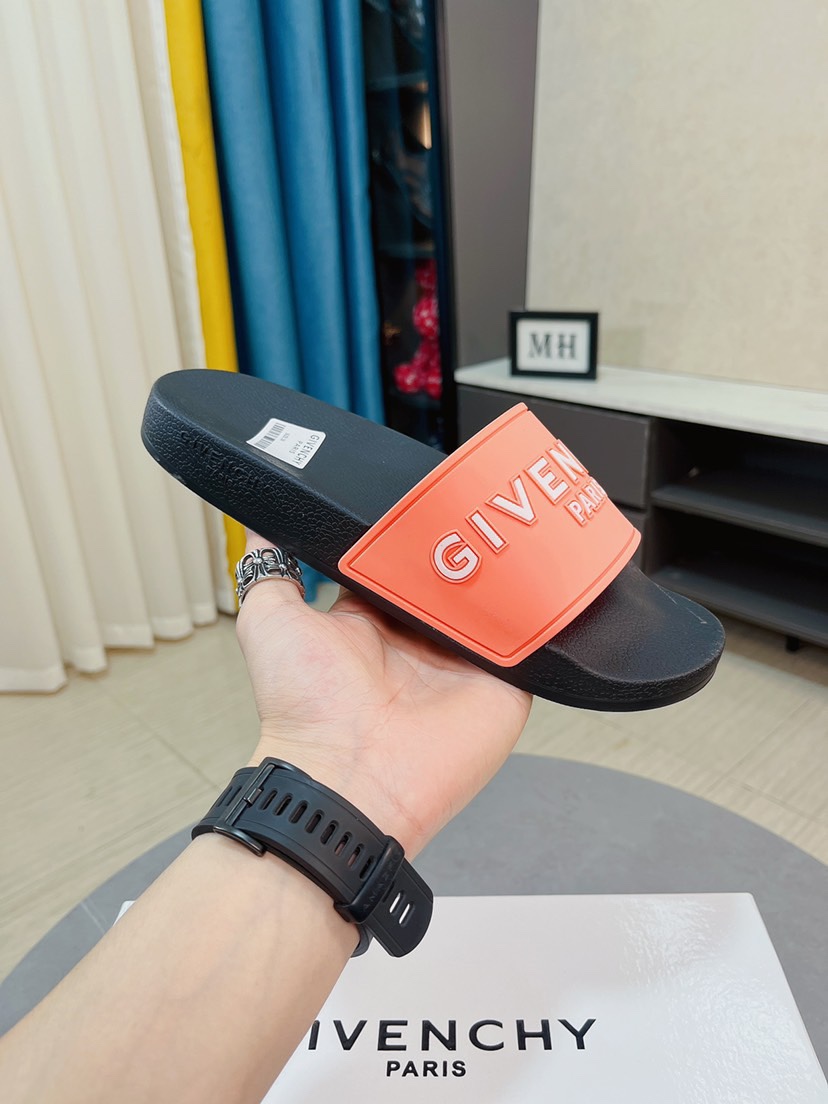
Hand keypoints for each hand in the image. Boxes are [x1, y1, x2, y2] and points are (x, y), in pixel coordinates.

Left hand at [237, 532, 531, 855]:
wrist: (348, 776)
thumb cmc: (304, 710)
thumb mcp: (269, 620)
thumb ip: (268, 568)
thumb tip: (259, 523)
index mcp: (371, 619)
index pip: (398, 559)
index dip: (406, 527)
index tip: (417, 492)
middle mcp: (420, 637)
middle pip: (452, 570)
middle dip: (459, 538)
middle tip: (465, 500)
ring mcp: (464, 659)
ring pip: (494, 595)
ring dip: (499, 565)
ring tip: (504, 524)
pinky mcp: (505, 683)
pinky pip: (530, 635)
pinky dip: (534, 608)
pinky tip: (533, 573)